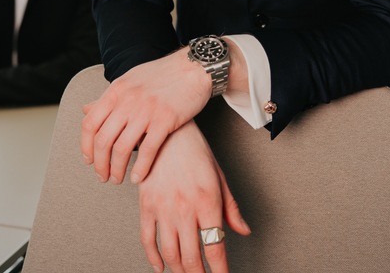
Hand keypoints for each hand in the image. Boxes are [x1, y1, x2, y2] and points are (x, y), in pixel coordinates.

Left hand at [80, 48, 210, 185]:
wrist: (193, 67)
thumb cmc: (162, 74)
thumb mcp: (130, 80)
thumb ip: (109, 98)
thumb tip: (86, 110)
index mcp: (116, 91)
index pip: (90, 123)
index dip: (86, 146)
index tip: (90, 160)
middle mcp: (127, 100)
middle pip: (103, 140)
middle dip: (100, 164)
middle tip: (102, 176)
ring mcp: (146, 110)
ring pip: (122, 148)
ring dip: (117, 169)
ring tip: (118, 179)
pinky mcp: (166, 119)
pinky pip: (148, 150)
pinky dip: (140, 168)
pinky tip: (137, 177)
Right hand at [137, 122, 249, 272]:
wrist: (166, 130)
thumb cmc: (195, 150)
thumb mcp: (219, 175)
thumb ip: (230, 207)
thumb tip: (242, 230)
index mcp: (208, 201)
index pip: (215, 247)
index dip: (220, 270)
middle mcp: (185, 208)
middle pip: (192, 257)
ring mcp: (164, 208)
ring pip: (171, 253)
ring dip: (180, 271)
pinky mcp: (146, 204)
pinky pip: (148, 238)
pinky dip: (153, 258)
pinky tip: (160, 267)